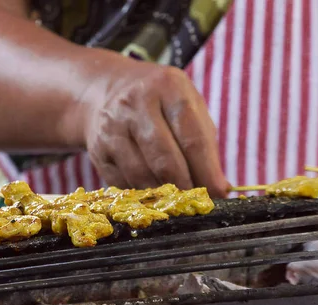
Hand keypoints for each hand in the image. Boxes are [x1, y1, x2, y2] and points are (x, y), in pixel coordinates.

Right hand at [83, 63, 228, 197]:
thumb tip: (218, 188)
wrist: (105, 92)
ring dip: (163, 195)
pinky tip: (152, 191)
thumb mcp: (186, 104)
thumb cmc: (159, 102)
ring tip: (176, 199)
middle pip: (165, 160)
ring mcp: (112, 128)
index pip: (192, 137)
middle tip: (197, 202)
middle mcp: (135, 104)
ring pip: (142, 176)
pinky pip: (123, 183)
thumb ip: (203, 141)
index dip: (207, 171)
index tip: (219, 193)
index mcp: (167, 87)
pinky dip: (141, 194)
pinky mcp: (98, 151)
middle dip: (185, 187)